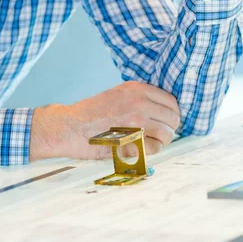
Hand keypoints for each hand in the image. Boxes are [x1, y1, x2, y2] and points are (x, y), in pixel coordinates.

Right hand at [29, 81, 179, 161]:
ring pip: (167, 135)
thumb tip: (163, 110)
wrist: (69, 126)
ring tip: (148, 143)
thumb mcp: (117, 94)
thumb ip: (139, 98)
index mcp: (137, 89)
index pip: (171, 101)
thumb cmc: (91, 112)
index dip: (170, 114)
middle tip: (158, 135)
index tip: (165, 121)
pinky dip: (149, 152)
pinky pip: (154, 149)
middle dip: (168, 129)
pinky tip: (138, 149)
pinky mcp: (131, 141)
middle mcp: (139, 103)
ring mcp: (136, 122)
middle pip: (172, 119)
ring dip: (161, 141)